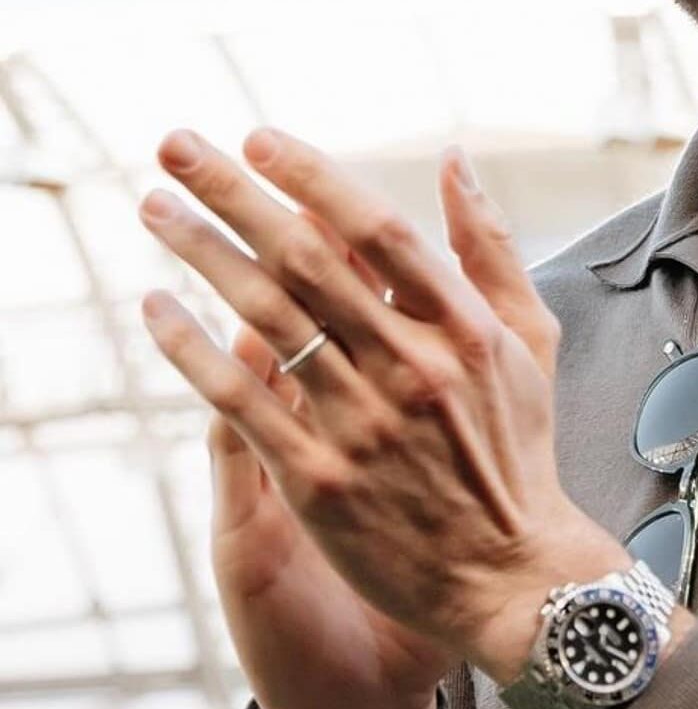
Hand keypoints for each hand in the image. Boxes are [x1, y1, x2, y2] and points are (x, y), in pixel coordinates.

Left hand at [137, 128, 631, 700]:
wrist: (507, 571)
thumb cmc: (517, 448)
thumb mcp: (530, 337)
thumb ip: (490, 247)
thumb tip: (453, 160)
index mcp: (465, 328)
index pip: (378, 230)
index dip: (313, 177)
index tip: (260, 138)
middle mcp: (411, 368)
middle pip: (307, 260)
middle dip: (234, 195)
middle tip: (178, 147)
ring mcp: (362, 424)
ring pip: (265, 320)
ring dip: (201, 254)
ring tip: (155, 208)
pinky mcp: (318, 479)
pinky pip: (241, 399)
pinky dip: (193, 348)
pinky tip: (157, 308)